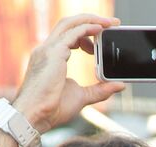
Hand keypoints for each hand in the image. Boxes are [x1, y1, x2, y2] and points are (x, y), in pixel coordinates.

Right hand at [12, 13, 125, 134]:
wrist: (35, 117)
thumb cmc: (52, 110)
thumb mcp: (82, 97)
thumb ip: (101, 90)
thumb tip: (120, 85)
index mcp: (51, 58)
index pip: (68, 37)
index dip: (85, 34)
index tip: (100, 37)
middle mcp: (47, 49)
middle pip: (68, 24)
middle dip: (90, 20)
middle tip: (111, 24)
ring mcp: (48, 49)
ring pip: (69, 24)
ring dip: (91, 20)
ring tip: (109, 23)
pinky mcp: (53, 53)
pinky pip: (72, 33)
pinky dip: (87, 28)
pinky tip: (100, 29)